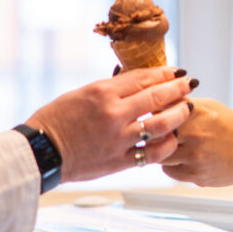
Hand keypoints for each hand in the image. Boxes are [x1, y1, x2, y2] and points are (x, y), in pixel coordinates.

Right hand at [25, 67, 194, 182]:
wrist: (42, 152)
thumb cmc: (56, 120)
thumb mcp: (82, 94)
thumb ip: (112, 89)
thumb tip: (139, 82)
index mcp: (102, 93)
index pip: (143, 78)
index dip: (165, 73)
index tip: (177, 71)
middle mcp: (114, 114)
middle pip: (157, 97)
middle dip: (179, 88)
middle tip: (191, 84)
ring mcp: (119, 138)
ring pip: (162, 124)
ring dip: (179, 114)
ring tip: (188, 108)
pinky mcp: (120, 160)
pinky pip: (153, 153)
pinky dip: (168, 144)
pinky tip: (174, 137)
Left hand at [160, 98, 232, 186]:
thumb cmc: (231, 127)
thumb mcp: (209, 107)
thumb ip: (181, 105)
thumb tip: (150, 105)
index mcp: (196, 111)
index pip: (156, 111)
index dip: (152, 115)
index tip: (152, 117)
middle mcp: (195, 133)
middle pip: (154, 135)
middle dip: (153, 135)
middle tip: (156, 134)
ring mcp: (195, 156)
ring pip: (159, 155)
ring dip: (162, 151)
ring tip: (175, 146)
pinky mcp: (196, 175)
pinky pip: (169, 171)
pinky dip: (172, 166)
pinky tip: (186, 158)